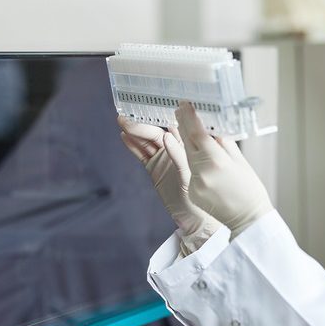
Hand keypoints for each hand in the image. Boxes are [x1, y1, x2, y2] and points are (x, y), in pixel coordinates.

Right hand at [118, 115, 220, 254]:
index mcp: (188, 146)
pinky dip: (133, 146)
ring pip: (146, 142)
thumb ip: (178, 155)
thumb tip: (168, 135)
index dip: (159, 117)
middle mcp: (175, 149)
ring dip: (134, 132)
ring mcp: (164, 159)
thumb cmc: (202, 195)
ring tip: (121, 122)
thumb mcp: (190, 174)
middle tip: (126, 119)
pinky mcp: (155, 169)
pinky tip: (124, 137)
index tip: (148, 108)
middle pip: (155, 133)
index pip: (172, 127)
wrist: (196, 218)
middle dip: (141, 125)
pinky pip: (142, 155)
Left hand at [174, 101, 272, 237]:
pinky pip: (191, 173)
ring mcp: (196, 184)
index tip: (184, 105)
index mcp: (217, 161)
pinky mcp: (193, 193)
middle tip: (179, 111)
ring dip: (185, 143)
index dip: (189, 118)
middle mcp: (203, 172)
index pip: (197, 134)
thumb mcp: (241, 161)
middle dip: (183, 126)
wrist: (248, 218)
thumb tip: (212, 128)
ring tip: (182, 128)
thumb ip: (224, 143)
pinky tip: (197, 157)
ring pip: (188, 158)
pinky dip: (194, 164)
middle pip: (188, 143)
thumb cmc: (250, 189)